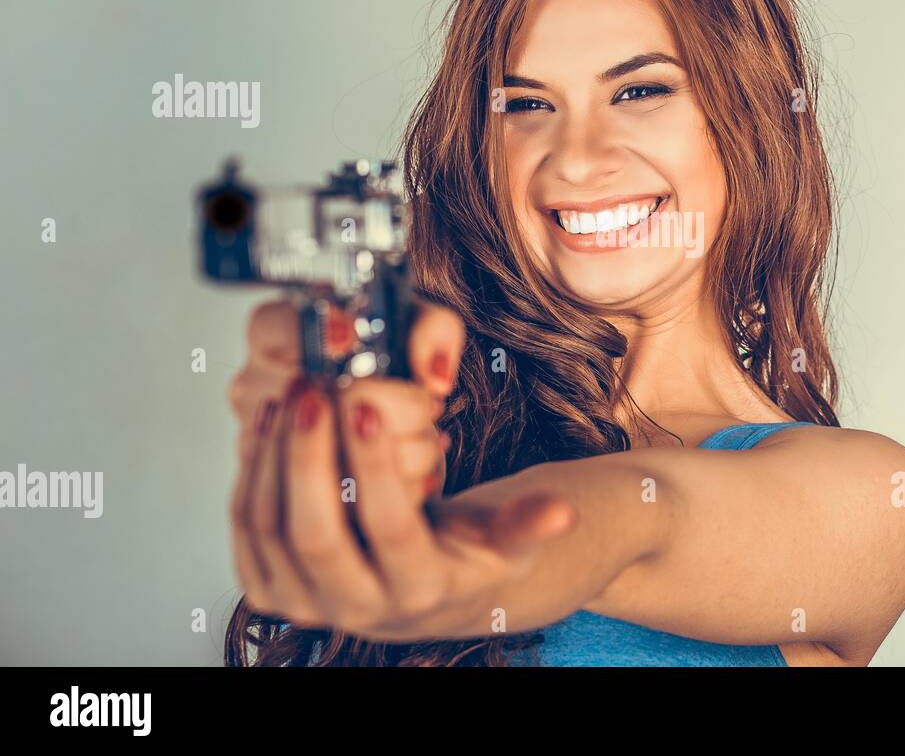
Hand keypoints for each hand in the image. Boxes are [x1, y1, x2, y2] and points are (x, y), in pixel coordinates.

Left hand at [226, 298, 576, 641]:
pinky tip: (270, 425)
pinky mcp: (273, 591)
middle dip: (308, 456)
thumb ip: (529, 521)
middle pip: (315, 535)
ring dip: (275, 457)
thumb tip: (562, 513)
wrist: (429, 594)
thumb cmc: (469, 554)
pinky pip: (248, 531)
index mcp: (422, 592)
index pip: (391, 530)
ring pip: (271, 530)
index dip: (375, 466)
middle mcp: (360, 608)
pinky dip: (253, 473)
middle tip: (314, 391)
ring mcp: (310, 604)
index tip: (365, 404)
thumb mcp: (509, 538)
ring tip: (292, 396)